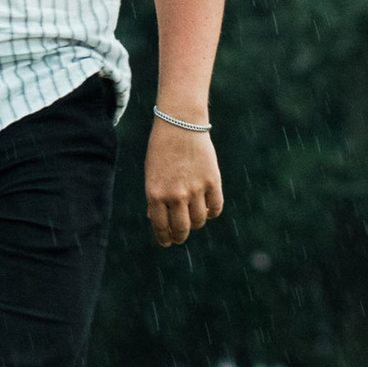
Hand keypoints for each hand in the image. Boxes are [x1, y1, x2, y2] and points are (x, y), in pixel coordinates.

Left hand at [144, 114, 222, 249]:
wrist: (180, 124)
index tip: (167, 242)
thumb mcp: (152, 174)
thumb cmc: (162, 150)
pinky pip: (215, 208)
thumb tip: (159, 220)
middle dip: (180, 236)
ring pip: (199, 220)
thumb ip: (156, 198)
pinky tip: (207, 209)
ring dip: (196, 222)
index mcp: (155, 194)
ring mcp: (195, 189)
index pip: (161, 227)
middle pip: (182, 229)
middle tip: (180, 236)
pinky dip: (212, 212)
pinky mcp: (213, 182)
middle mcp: (175, 195)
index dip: (165, 238)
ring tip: (193, 217)